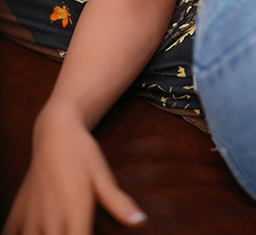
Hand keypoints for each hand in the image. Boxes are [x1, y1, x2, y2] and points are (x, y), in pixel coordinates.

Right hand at [2, 103, 147, 234]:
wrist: (56, 131)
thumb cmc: (82, 154)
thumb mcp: (103, 177)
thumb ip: (119, 203)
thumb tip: (141, 220)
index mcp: (75, 212)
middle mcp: (51, 218)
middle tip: (72, 232)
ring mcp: (32, 216)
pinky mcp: (18, 210)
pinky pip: (9, 234)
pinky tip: (29, 234)